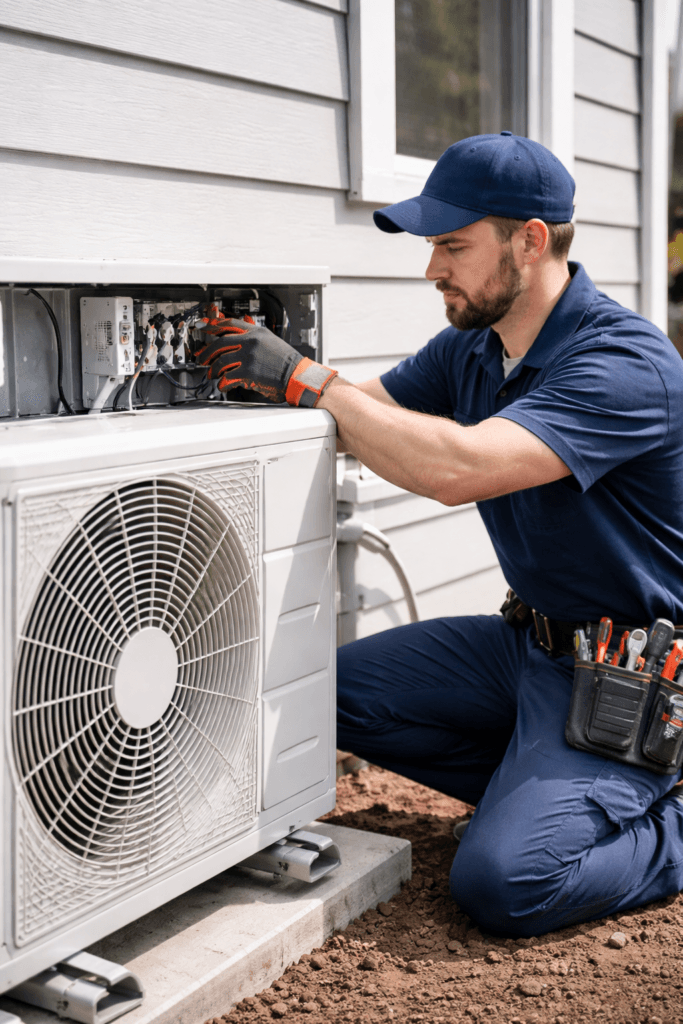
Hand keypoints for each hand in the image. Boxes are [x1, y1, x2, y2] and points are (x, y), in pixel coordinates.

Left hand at [195, 312, 336, 405]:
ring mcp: (248, 356)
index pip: (229, 324)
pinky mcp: (248, 372)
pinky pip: (228, 377)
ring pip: (221, 361)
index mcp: (256, 332)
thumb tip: (239, 334)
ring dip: (213, 369)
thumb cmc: (287, 362)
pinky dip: (223, 383)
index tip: (203, 326)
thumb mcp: (271, 341)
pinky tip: (223, 385)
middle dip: (207, 352)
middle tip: (201, 358)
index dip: (213, 325)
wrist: (298, 375)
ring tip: (212, 374)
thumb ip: (254, 337)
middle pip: (220, 343)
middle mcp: (250, 342)